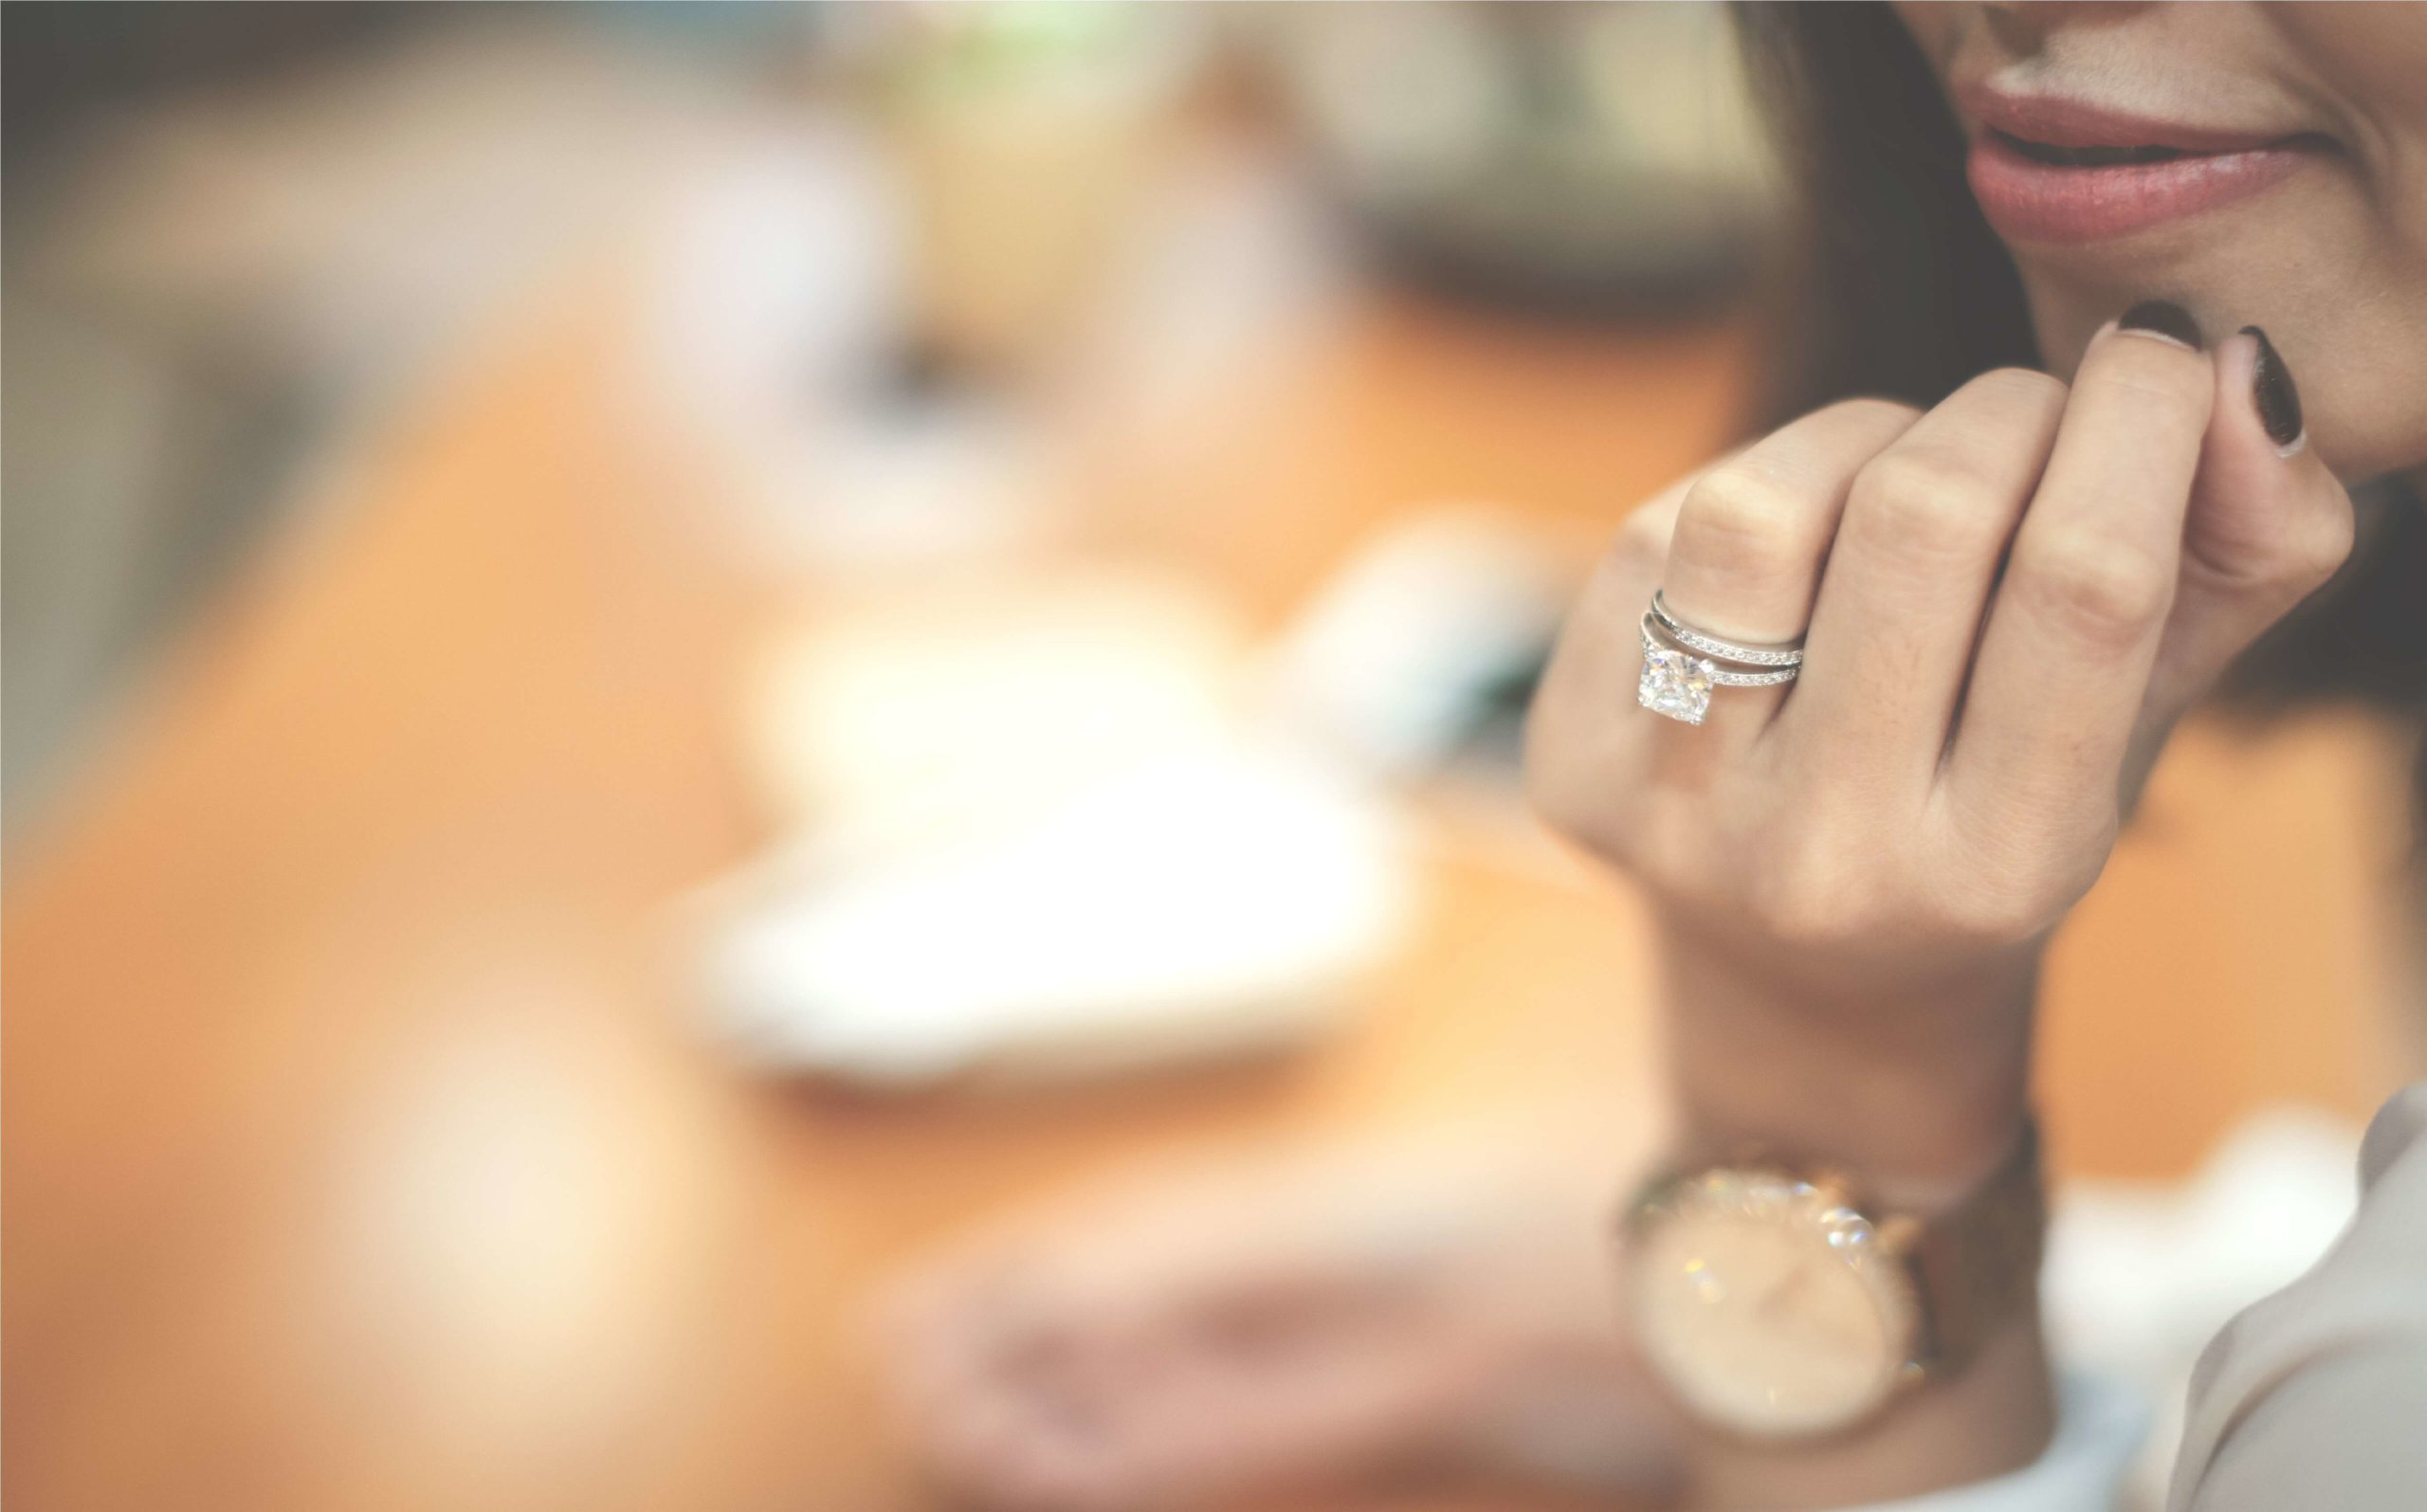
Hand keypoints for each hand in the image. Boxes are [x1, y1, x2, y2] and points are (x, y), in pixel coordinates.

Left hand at [1526, 320, 2351, 1184]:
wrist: (1810, 982)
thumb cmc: (2001, 813)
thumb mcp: (2147, 721)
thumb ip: (2247, 552)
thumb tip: (2231, 372)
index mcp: (2001, 867)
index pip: (2083, 584)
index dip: (2135, 422)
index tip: (2158, 356)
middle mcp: (1826, 858)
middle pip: (1922, 517)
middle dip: (2004, 411)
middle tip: (2035, 420)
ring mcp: (1678, 816)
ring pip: (1760, 508)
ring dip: (1860, 435)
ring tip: (1906, 478)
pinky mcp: (1571, 763)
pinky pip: (1658, 534)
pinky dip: (1755, 493)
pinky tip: (1798, 554)